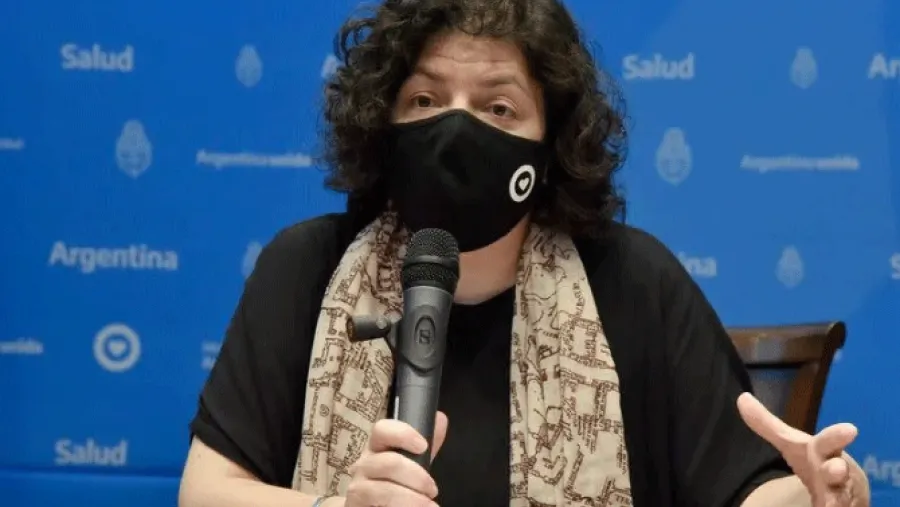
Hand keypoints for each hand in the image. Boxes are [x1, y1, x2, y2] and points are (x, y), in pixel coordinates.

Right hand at [342, 411, 448, 506]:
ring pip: (385, 489)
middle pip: (389, 463)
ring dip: (412, 499)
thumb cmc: (393, 485)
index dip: (403, 434)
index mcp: (377, 448)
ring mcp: (357, 487)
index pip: (382, 430)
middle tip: (433, 489)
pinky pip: (378, 505)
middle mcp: (363, 465)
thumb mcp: (411, 464)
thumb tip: (440, 420)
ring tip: (428, 506)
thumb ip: (426, 445)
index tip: (423, 446)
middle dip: (417, 477)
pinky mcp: (355, 506)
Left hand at [737, 393, 867, 506]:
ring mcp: (841, 493)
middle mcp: (836, 472)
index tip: (850, 429)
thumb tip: (742, 398)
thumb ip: (767, 425)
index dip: (838, 436)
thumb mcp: (791, 444)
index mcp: (823, 451)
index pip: (829, 441)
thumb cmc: (816, 461)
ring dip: (838, 498)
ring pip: (843, 496)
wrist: (846, 490)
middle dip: (837, 468)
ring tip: (831, 503)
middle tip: (837, 468)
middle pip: (840, 470)